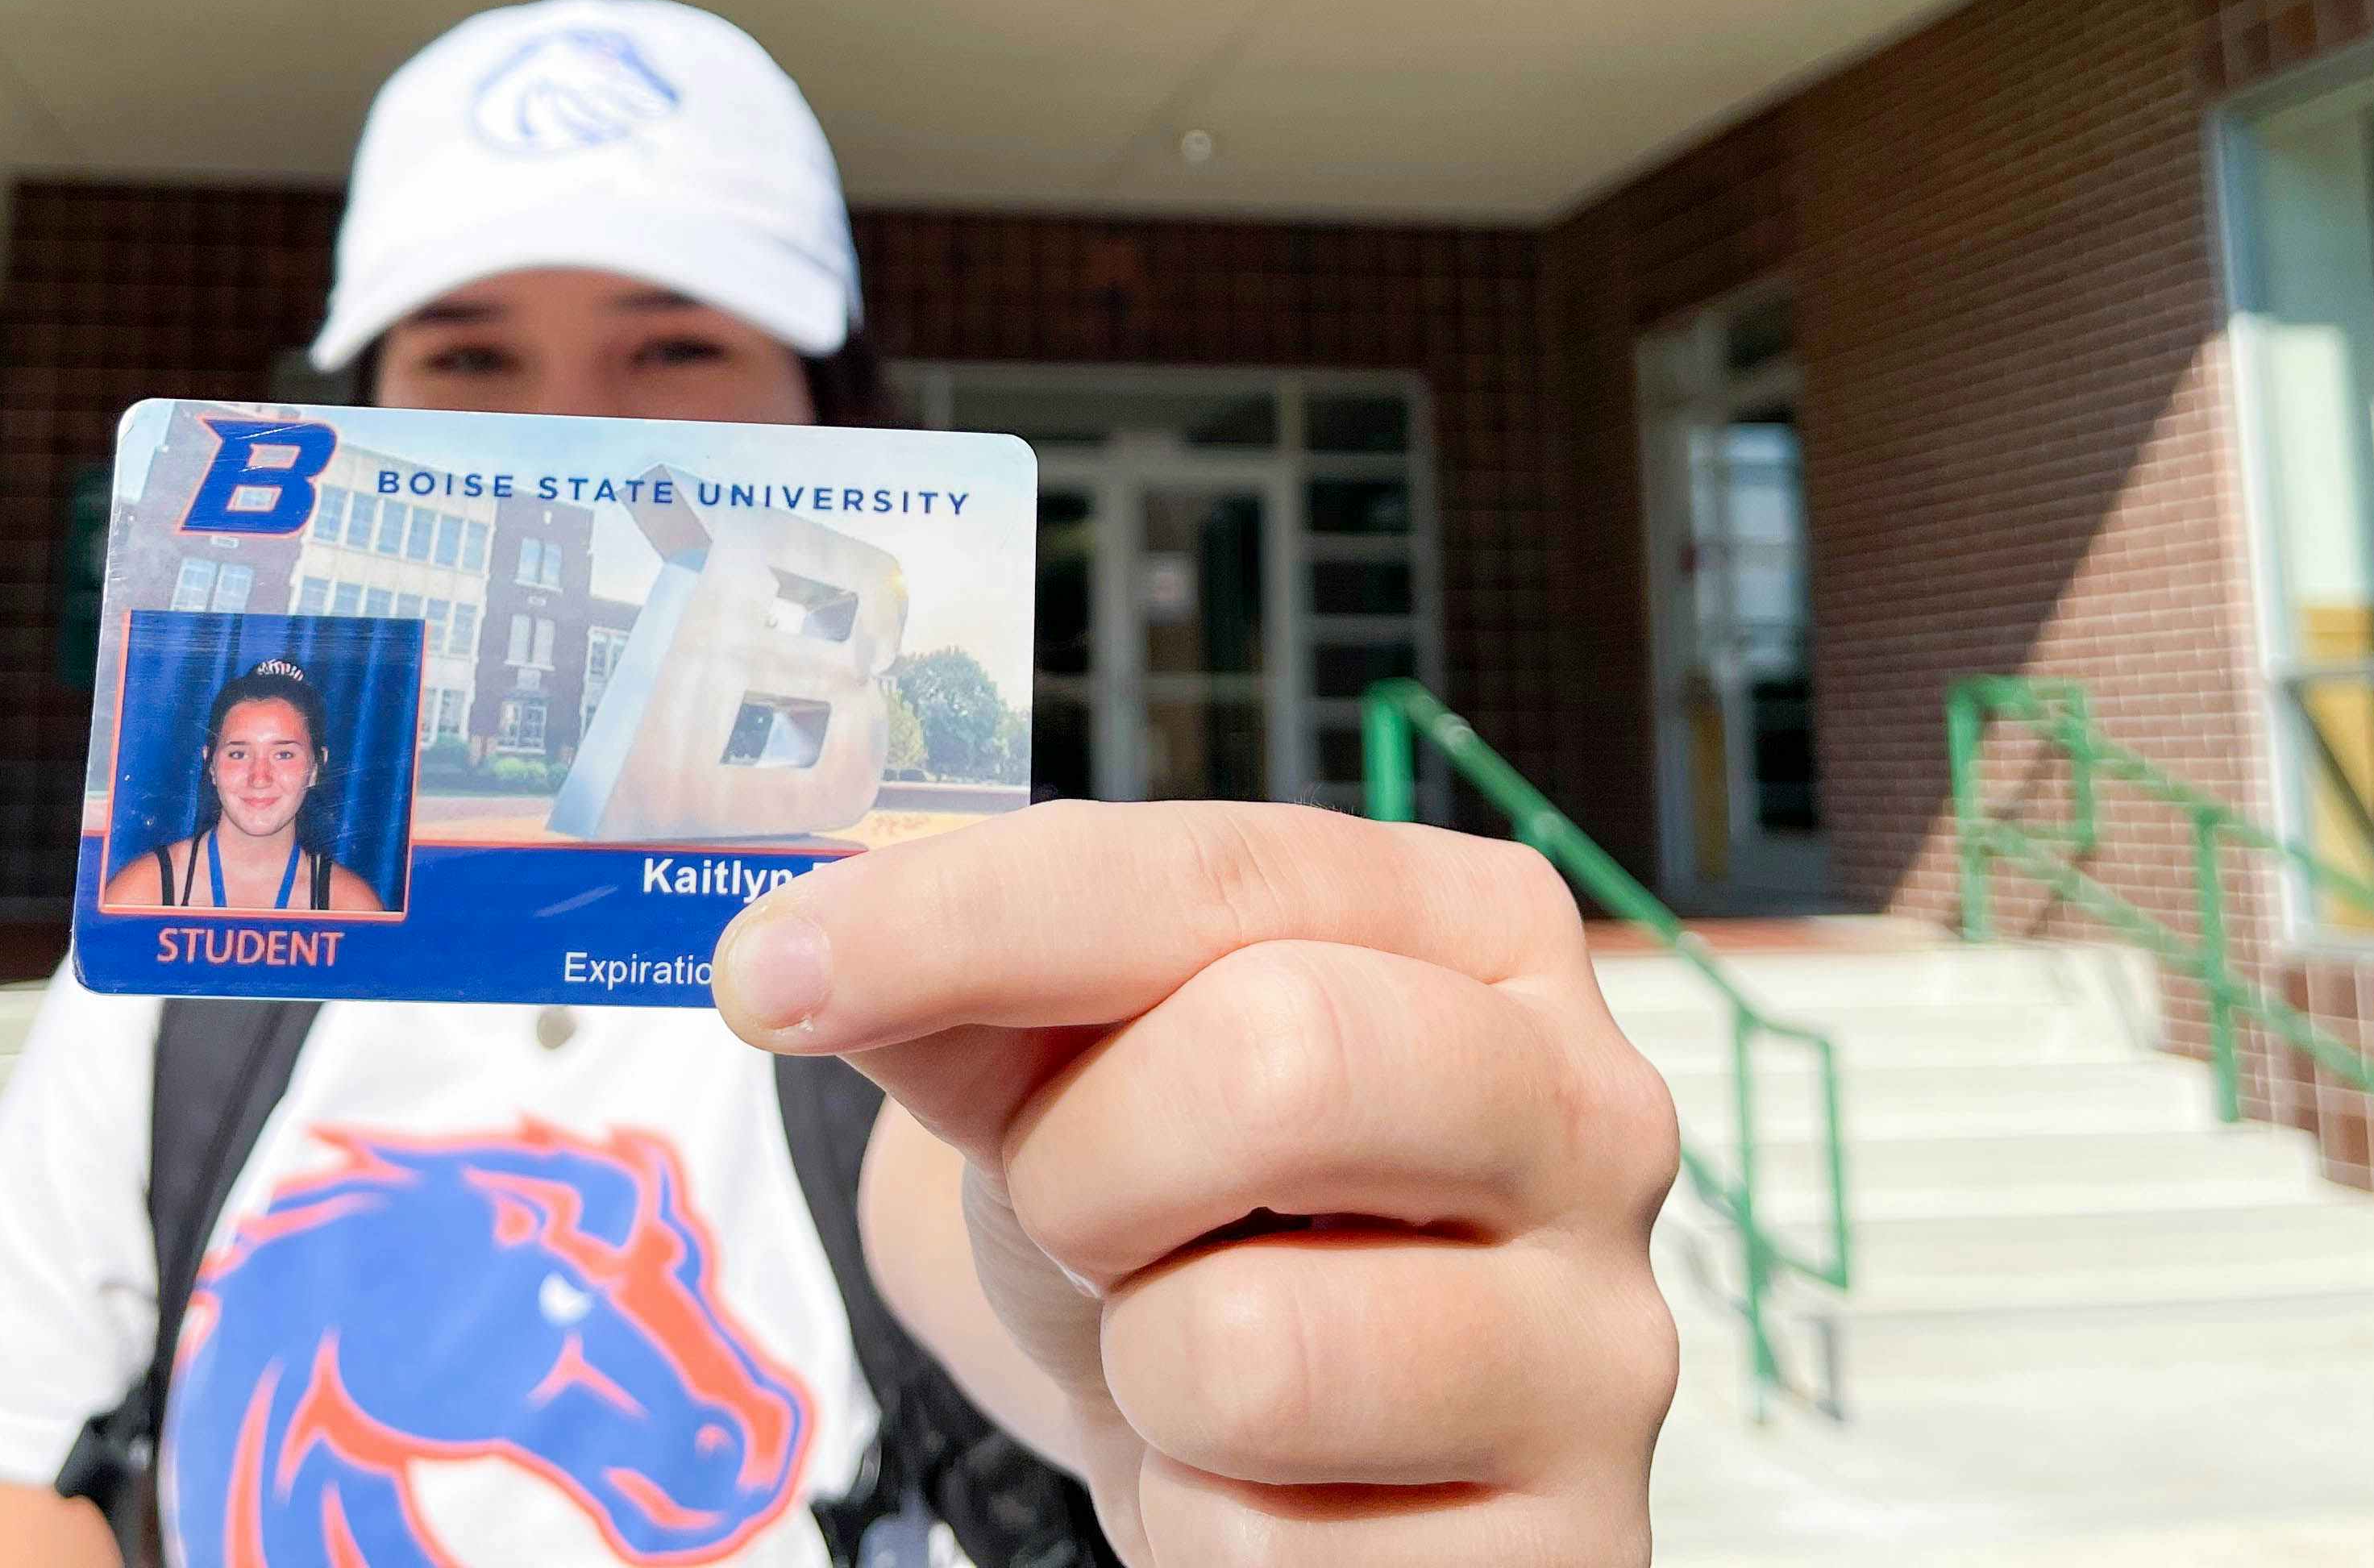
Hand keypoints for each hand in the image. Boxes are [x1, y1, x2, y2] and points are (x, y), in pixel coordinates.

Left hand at [711, 800, 1680, 1566]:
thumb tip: (796, 944)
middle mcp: (1589, 1114)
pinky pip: (1271, 1555)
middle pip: (1282, 1060)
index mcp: (1478, 931)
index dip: (969, 914)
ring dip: (1140, 1367)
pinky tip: (1263, 1484)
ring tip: (1185, 1349)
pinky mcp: (1576, 1553)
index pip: (1213, 873)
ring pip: (1253, 1346)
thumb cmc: (1184, 1203)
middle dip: (1088, 1159)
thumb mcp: (1070, 1060)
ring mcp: (1606, 1348)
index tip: (767, 966)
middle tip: (1072, 1212)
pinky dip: (1198, 1528)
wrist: (1281, 1440)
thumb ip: (957, 981)